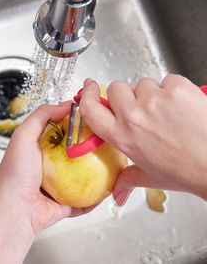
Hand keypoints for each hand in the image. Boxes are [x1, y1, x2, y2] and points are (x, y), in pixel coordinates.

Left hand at [0, 102, 97, 263]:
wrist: (14, 211)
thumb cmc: (14, 174)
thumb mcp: (23, 135)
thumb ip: (41, 116)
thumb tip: (65, 105)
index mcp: (37, 150)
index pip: (61, 131)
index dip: (76, 123)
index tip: (93, 118)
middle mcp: (47, 167)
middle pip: (74, 153)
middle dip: (91, 147)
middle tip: (107, 140)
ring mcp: (57, 187)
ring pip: (83, 176)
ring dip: (97, 171)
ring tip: (114, 162)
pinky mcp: (65, 204)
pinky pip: (85, 199)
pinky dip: (97, 195)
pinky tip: (109, 187)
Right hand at [79, 75, 206, 205]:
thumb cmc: (186, 171)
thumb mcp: (149, 178)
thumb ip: (126, 181)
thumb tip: (117, 194)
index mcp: (121, 136)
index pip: (90, 109)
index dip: (87, 95)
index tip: (89, 87)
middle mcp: (133, 116)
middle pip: (117, 88)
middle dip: (126, 95)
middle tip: (141, 108)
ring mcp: (154, 100)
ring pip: (143, 83)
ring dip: (151, 93)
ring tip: (166, 111)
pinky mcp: (176, 88)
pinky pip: (168, 80)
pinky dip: (173, 89)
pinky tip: (181, 106)